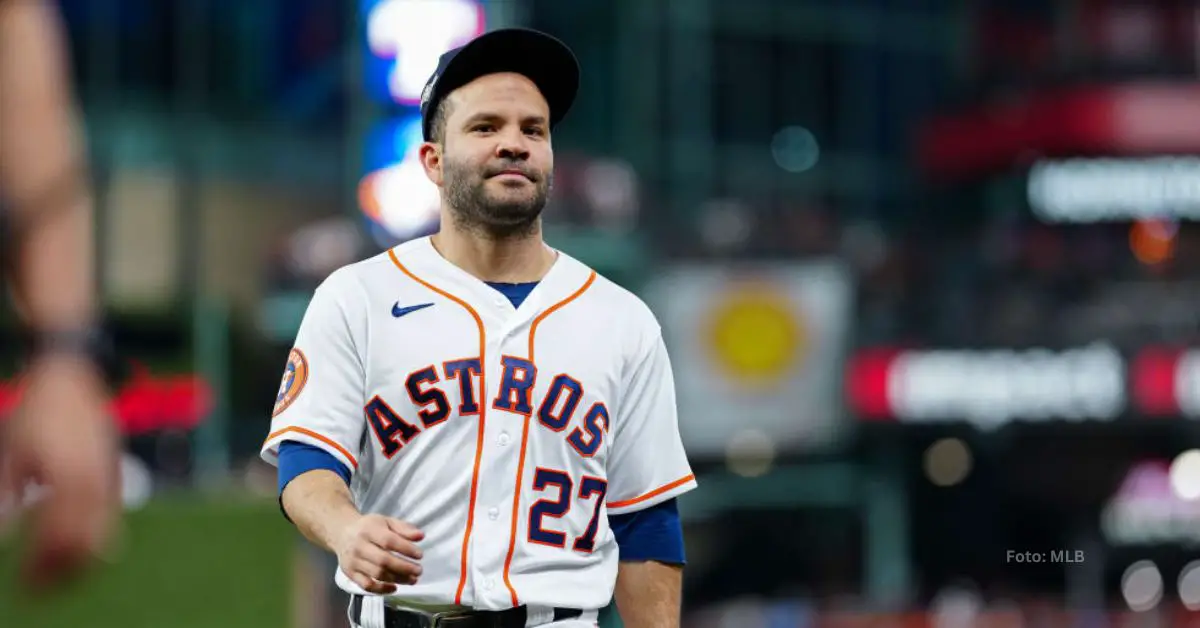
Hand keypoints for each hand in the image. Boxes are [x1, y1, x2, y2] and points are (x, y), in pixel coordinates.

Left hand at [0, 354, 119, 592]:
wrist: (73, 376)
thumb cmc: (36, 412)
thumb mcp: (10, 453)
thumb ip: (6, 496)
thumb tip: (1, 535)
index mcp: (67, 479)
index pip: (58, 539)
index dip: (42, 567)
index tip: (26, 584)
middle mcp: (94, 482)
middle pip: (85, 546)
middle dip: (63, 572)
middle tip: (38, 586)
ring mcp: (109, 477)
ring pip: (105, 536)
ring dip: (81, 560)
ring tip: (58, 571)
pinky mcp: (115, 472)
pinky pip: (111, 517)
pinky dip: (96, 538)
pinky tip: (75, 541)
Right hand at [335, 514, 424, 593]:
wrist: (342, 533)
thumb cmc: (369, 527)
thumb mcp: (386, 521)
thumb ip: (404, 528)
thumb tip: (421, 536)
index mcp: (369, 530)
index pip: (389, 541)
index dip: (406, 549)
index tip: (420, 555)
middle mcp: (359, 546)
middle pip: (383, 560)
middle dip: (404, 568)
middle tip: (419, 571)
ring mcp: (353, 561)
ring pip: (377, 574)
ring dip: (397, 579)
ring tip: (412, 579)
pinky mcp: (350, 573)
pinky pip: (366, 585)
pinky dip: (381, 590)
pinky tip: (394, 587)